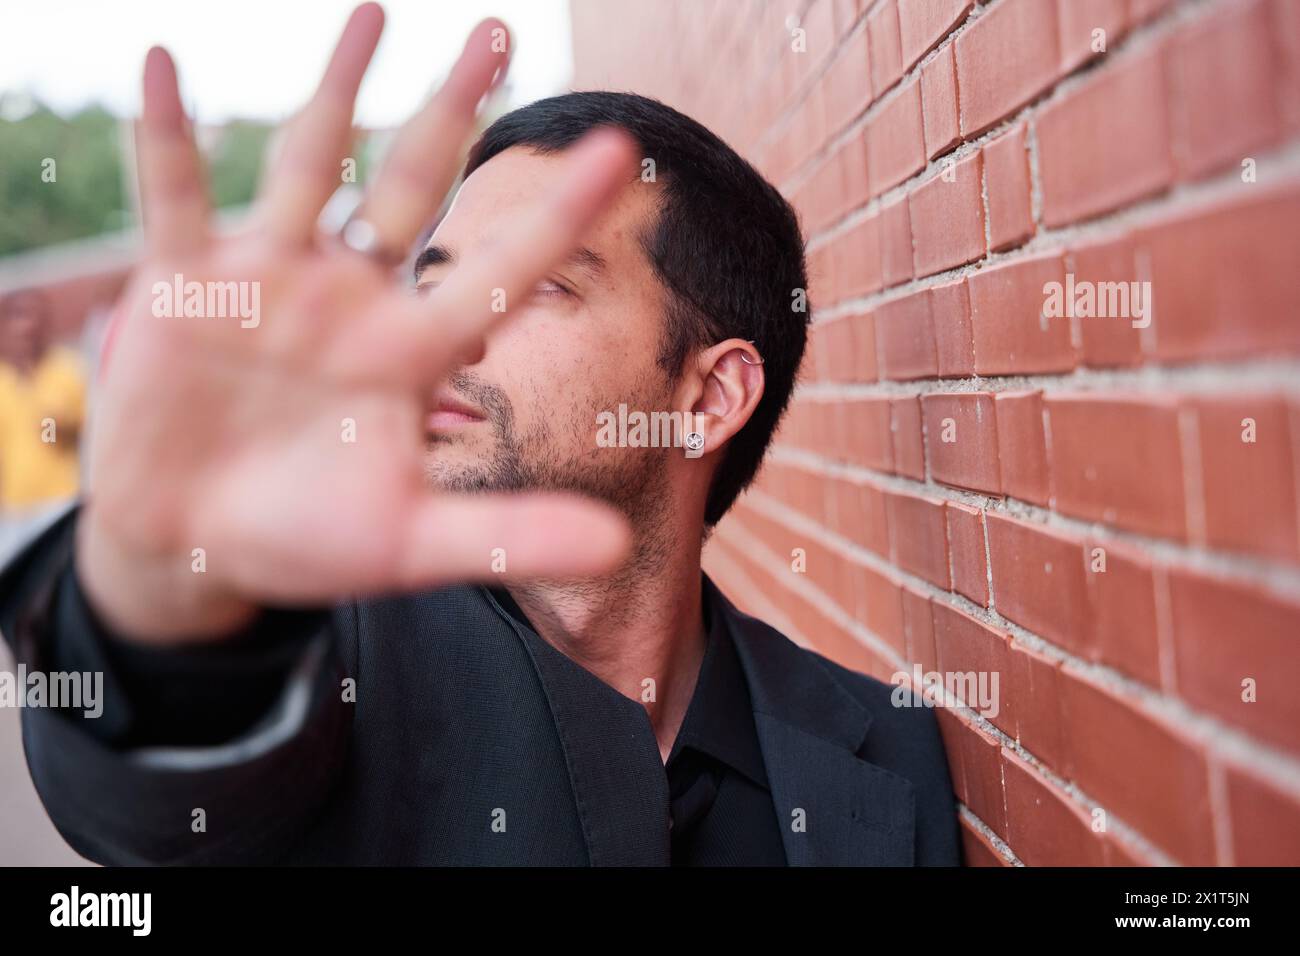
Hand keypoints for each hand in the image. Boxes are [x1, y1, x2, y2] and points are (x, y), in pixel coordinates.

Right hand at [77, 4, 634, 642]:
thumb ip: (507, 536)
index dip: (556, 214)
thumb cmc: (308, 538)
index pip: (499, 270)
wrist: (197, 544)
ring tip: (374, 11)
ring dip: (338, 89)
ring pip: (311, 166)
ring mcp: (272, 282)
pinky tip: (166, 65)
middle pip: (412, 185)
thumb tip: (618, 551)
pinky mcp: (187, 285)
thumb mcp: (411, 543)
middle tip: (499, 32)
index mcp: (412, 351)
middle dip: (453, 110)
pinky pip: (176, 196)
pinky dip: (168, 135)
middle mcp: (352, 299)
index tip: (619, 147)